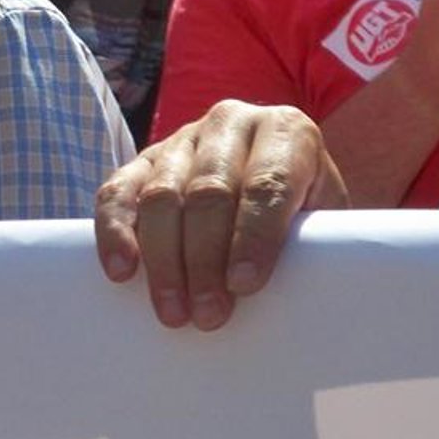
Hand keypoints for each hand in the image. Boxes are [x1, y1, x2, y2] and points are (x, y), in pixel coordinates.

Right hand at [94, 101, 345, 330]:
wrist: (272, 185)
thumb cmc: (303, 215)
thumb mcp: (323, 219)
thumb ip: (316, 242)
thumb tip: (303, 295)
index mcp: (287, 131)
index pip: (267, 183)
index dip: (254, 236)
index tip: (244, 286)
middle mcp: (232, 123)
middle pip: (209, 192)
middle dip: (205, 259)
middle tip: (208, 315)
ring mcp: (183, 138)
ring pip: (162, 196)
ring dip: (163, 260)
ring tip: (173, 312)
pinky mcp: (143, 159)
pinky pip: (118, 191)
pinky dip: (115, 232)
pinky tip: (121, 271)